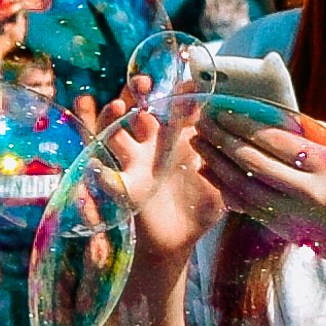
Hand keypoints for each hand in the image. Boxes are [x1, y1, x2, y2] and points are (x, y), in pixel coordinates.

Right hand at [87, 93, 225, 261]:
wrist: (178, 242)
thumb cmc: (199, 208)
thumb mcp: (217, 182)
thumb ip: (222, 161)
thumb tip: (233, 139)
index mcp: (175, 141)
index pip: (172, 109)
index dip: (176, 93)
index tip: (184, 82)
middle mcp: (150, 146)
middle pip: (136, 110)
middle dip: (134, 93)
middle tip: (141, 83)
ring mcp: (132, 164)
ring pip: (113, 132)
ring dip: (109, 117)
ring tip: (114, 106)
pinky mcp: (121, 187)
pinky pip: (102, 171)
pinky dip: (95, 159)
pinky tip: (91, 144)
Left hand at [201, 115, 325, 250]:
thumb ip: (310, 134)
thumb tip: (272, 113)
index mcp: (325, 164)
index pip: (275, 139)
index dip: (243, 123)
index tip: (222, 109)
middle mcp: (307, 190)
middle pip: (253, 162)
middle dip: (222, 140)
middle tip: (202, 123)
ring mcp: (293, 213)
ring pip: (244, 186)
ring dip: (217, 163)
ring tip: (199, 144)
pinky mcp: (283, 228)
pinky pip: (247, 206)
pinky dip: (225, 189)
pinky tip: (210, 173)